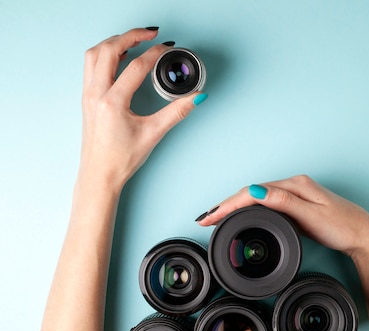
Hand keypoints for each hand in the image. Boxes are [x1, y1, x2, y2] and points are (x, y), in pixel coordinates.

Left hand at [80, 27, 205, 191]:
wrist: (99, 174)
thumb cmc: (121, 158)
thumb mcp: (153, 134)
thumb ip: (176, 112)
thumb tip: (196, 97)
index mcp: (113, 102)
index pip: (136, 67)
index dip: (155, 54)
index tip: (167, 47)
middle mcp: (96, 94)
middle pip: (109, 50)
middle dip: (131, 36)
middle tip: (151, 33)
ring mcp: (88, 94)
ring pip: (95, 54)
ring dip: (114, 42)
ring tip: (134, 40)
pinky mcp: (87, 98)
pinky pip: (91, 65)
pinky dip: (105, 54)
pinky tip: (119, 57)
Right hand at [195, 175, 368, 257]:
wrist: (365, 235)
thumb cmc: (343, 227)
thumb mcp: (312, 215)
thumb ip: (284, 202)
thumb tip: (257, 189)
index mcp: (295, 185)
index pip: (253, 192)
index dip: (228, 204)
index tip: (210, 216)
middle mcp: (294, 186)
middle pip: (252, 192)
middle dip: (226, 204)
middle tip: (205, 219)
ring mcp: (297, 195)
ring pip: (258, 198)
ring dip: (236, 206)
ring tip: (216, 217)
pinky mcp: (299, 206)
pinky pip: (267, 205)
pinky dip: (250, 210)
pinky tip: (243, 216)